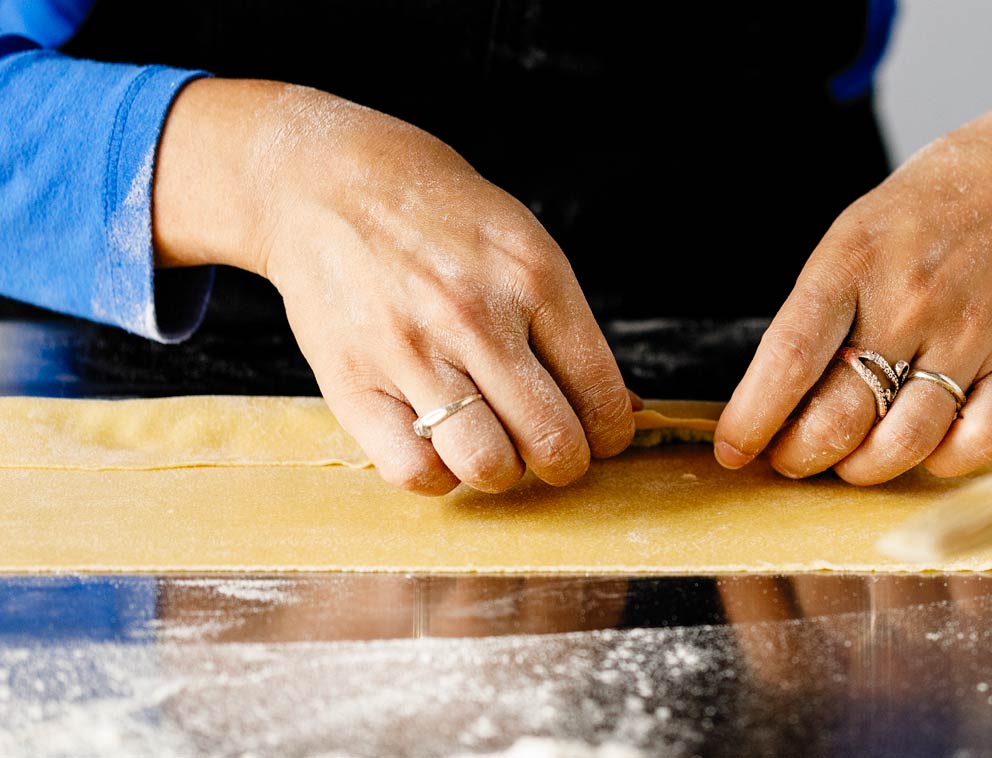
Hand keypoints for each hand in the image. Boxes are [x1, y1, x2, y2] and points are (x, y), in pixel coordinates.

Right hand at [152, 80, 633, 493]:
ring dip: (503, 471)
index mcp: (533, 278)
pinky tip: (441, 447)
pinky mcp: (352, 382)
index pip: (599, 394)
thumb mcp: (523, 247)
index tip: (598, 433)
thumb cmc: (441, 221)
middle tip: (550, 448)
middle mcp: (475, 316)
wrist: (329, 184)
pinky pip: (413, 471)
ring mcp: (410, 351)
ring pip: (487, 465)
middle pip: (551, 442)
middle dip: (565, 460)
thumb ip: (570, 331)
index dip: (609, 432)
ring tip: (495, 444)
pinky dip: (438, 476)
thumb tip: (623, 413)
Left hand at [715, 79, 991, 482]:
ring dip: (862, 469)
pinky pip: (976, 445)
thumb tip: (774, 403)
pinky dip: (941, 463)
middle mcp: (911, 302)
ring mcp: (971, 335)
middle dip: (799, 457)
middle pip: (840, 417)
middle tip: (791, 458)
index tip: (732, 451)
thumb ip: (817, 314)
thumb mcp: (853, 237)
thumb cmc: (925, 218)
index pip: (788, 359)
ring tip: (849, 459)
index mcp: (854, 263)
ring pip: (903, 444)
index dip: (753, 418)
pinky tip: (925, 447)